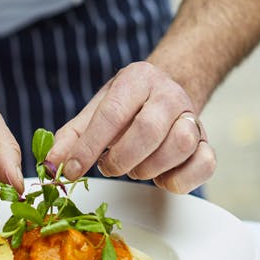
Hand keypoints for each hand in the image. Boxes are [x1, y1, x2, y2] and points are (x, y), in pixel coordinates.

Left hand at [47, 61, 215, 193]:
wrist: (168, 93)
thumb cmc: (127, 107)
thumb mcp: (96, 112)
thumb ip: (72, 138)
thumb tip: (51, 165)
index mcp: (137, 79)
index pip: (112, 115)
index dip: (88, 148)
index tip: (70, 171)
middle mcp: (169, 94)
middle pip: (148, 130)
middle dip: (121, 159)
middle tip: (109, 167)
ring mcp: (193, 117)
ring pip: (179, 146)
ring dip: (149, 168)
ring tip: (134, 168)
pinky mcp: (207, 142)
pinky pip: (204, 165)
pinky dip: (179, 180)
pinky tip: (161, 176)